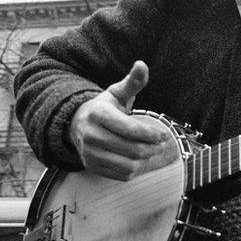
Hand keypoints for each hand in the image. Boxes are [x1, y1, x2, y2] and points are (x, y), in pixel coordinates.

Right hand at [69, 61, 176, 180]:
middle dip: (153, 148)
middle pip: (132, 149)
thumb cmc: (105, 107)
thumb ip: (133, 82)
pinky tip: (140, 160)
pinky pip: (121, 175)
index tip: (164, 134)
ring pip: (128, 165)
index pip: (130, 129)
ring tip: (153, 151)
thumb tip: (142, 64)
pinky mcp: (92, 167)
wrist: (77, 124)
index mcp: (98, 114)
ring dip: (146, 160)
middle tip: (162, 144)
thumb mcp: (117, 92)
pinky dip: (135, 170)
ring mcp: (89, 154)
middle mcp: (90, 135)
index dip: (151, 134)